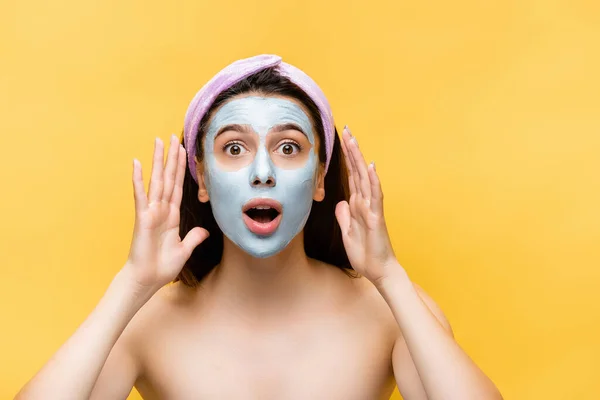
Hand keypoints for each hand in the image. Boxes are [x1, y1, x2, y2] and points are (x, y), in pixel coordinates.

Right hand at [125, 135, 208, 292]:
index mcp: (171, 215)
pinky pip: (141, 195)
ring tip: (158, 141)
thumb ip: (193, 238)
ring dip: (158, 161)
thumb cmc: (161, 267)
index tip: (183, 152)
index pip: (178, 186)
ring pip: (156, 181)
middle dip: (171, 158)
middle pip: (168, 178)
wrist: (146, 280)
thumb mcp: (184, 250)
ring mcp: (151, 212)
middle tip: (172, 137)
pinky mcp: (143, 218)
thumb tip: (204, 231)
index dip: (181, 169)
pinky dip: (139, 179)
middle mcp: (161, 210)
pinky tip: (137, 163)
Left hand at [335, 126, 399, 284]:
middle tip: (346, 130)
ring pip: (365, 178)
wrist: (379, 271)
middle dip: (351, 150)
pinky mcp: (376, 218)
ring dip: (359, 158)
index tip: (340, 140)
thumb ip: (344, 216)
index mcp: (357, 205)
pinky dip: (373, 181)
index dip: (346, 159)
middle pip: (357, 171)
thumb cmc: (366, 253)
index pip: (351, 176)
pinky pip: (375, 196)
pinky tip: (370, 167)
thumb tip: (341, 202)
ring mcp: (372, 208)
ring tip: (354, 140)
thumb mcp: (348, 232)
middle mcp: (365, 202)